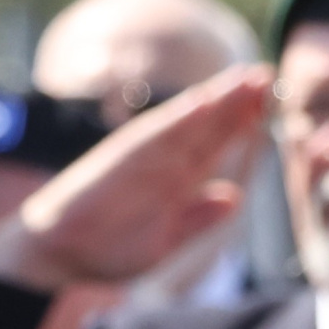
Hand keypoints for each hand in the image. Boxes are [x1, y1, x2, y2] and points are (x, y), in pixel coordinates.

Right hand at [0, 64, 273, 292]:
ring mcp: (141, 162)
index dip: (242, 123)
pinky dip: (176, 120)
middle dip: (235, 102)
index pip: (215, 144)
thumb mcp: (165, 240)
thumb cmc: (110, 246)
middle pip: (205, 127)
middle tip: (266, 74)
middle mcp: (162, 165)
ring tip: (243, 80)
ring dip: (215, 101)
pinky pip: (152, 139)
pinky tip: (201, 104)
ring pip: (185, 125)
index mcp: (176, 181)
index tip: (270, 101)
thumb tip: (234, 197)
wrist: (58, 254)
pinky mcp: (119, 165)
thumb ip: (198, 219)